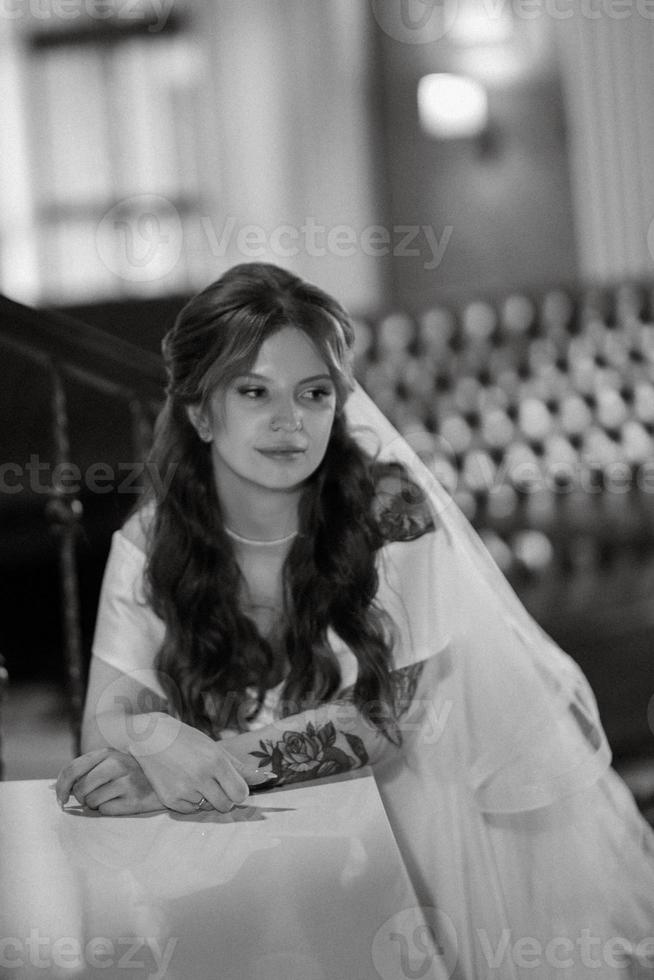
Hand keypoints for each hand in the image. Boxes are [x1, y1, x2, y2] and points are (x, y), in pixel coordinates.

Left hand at [56, 748, 163, 814]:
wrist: (163, 782)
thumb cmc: (130, 774)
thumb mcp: (109, 763)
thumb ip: (84, 770)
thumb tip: (52, 788)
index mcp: (107, 752)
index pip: (72, 769)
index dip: (61, 787)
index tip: (60, 799)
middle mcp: (116, 763)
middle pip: (80, 789)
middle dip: (82, 798)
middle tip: (92, 797)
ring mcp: (127, 780)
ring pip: (91, 801)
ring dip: (97, 804)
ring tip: (112, 796)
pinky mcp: (134, 798)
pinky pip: (106, 810)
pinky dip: (110, 809)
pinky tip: (122, 801)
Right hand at [124, 714, 271, 812]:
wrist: (150, 737)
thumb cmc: (187, 740)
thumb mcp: (214, 748)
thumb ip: (240, 767)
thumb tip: (267, 777)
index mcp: (215, 761)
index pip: (240, 793)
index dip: (239, 791)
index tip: (233, 785)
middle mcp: (201, 776)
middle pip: (226, 805)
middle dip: (225, 798)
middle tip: (214, 783)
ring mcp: (184, 790)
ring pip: (207, 807)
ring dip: (205, 797)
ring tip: (193, 777)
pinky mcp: (170, 799)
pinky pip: (190, 810)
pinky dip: (190, 801)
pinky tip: (182, 783)